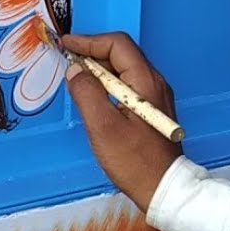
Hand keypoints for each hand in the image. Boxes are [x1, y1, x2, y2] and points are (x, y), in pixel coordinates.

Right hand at [62, 32, 182, 212]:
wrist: (163, 189)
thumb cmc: (134, 161)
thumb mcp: (103, 127)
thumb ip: (86, 93)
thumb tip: (75, 70)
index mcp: (146, 81)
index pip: (117, 44)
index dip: (89, 41)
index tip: (66, 44)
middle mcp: (154, 83)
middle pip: (121, 54)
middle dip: (92, 52)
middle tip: (67, 59)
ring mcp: (155, 97)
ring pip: (124, 69)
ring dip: (98, 68)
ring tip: (75, 75)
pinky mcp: (151, 110)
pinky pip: (127, 85)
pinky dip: (107, 83)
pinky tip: (93, 94)